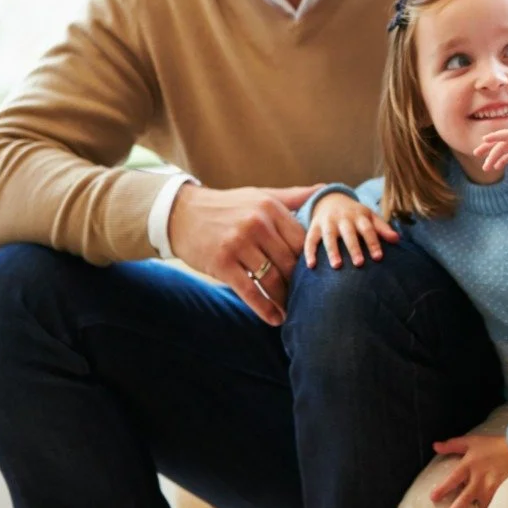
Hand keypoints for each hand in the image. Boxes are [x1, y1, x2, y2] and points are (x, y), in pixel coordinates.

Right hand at [169, 184, 318, 326]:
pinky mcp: (222, 263)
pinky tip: (276, 319)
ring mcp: (238, 244)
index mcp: (271, 208)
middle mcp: (257, 224)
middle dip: (299, 283)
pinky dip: (265, 308)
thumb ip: (293, 196)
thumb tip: (326, 188)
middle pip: (289, 262)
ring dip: (284, 299)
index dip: (311, 261)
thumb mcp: (261, 195)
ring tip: (293, 311)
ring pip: (272, 278)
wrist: (181, 213)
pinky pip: (250, 291)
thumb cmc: (227, 206)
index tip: (318, 276)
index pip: (301, 240)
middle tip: (309, 298)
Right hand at [303, 192, 398, 269]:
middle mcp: (343, 218)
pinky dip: (309, 252)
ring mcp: (327, 222)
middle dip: (354, 248)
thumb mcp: (369, 216)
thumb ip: (382, 228)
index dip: (373, 243)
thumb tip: (397, 239)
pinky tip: (311, 265)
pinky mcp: (314, 227)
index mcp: (359, 216)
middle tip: (359, 264)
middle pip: (349, 233)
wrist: (330, 199)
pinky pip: (310, 239)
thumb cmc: (355, 214)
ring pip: (329, 236)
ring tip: (337, 266)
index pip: (368, 229)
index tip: (379, 257)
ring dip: (332, 251)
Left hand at [428, 432, 507, 507]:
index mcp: (469, 466)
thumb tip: (434, 446)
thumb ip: (452, 445)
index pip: (453, 479)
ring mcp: (492, 488)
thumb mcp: (472, 442)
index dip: (443, 489)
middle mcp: (479, 479)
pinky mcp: (502, 493)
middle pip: (464, 499)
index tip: (433, 498)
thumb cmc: (493, 446)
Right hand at [474, 125, 507, 171]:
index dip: (496, 136)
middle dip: (490, 153)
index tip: (485, 138)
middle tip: (480, 160)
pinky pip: (507, 156)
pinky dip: (501, 161)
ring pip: (501, 150)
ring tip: (485, 167)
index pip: (506, 135)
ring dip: (492, 157)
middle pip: (500, 145)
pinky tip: (495, 167)